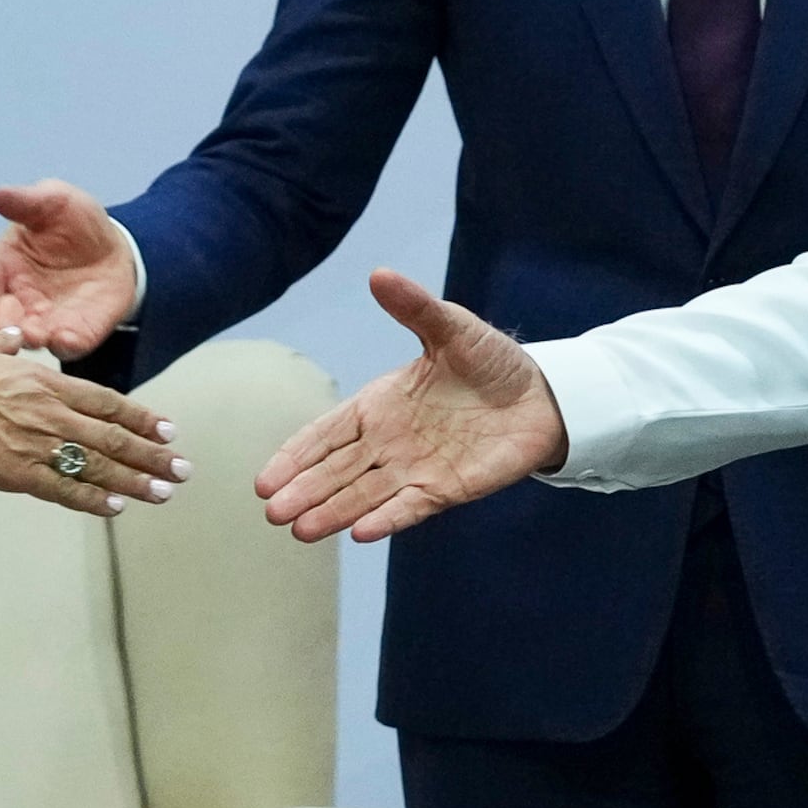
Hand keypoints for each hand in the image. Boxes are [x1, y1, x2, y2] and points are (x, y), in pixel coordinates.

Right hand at [0, 180, 140, 358]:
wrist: (118, 245)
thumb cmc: (76, 221)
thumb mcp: (54, 202)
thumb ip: (26, 202)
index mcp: (4, 267)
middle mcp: (19, 299)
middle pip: (0, 322)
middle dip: (3, 327)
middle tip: (11, 327)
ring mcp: (47, 319)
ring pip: (30, 339)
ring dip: (29, 339)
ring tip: (35, 334)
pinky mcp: (76, 332)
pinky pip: (67, 346)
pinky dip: (64, 345)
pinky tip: (66, 337)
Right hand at [0, 329, 188, 516]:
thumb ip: (4, 344)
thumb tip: (16, 335)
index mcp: (45, 383)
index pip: (108, 402)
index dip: (142, 417)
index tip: (167, 429)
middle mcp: (51, 413)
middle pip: (114, 437)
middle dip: (152, 455)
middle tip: (181, 469)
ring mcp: (37, 444)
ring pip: (98, 465)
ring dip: (136, 480)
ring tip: (164, 492)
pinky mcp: (18, 474)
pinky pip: (64, 489)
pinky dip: (93, 500)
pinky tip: (117, 507)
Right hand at [256, 270, 565, 542]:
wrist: (543, 396)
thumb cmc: (492, 360)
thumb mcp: (452, 327)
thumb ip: (414, 308)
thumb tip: (379, 274)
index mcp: (379, 405)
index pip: (326, 435)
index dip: (295, 457)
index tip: (264, 481)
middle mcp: (389, 442)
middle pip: (337, 471)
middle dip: (305, 492)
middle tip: (273, 515)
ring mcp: (415, 468)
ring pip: (365, 494)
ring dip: (334, 512)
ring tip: (302, 531)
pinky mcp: (445, 489)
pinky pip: (410, 507)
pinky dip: (387, 519)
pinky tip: (361, 533)